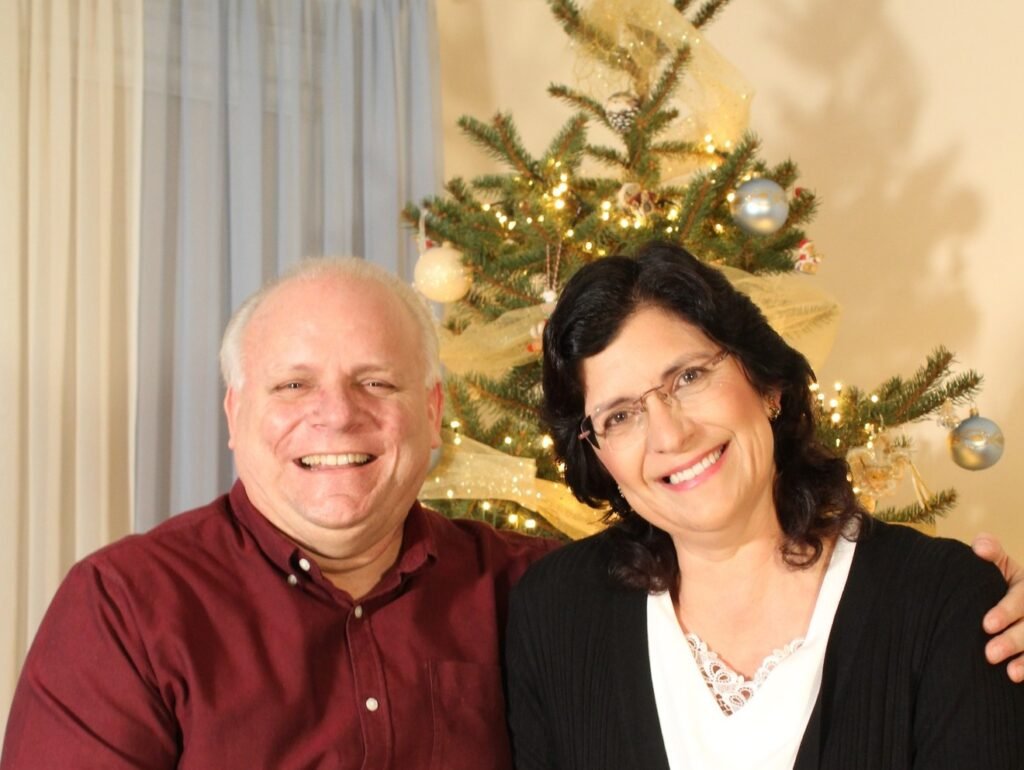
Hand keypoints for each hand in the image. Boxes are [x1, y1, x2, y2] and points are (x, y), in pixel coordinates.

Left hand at [972, 533, 1023, 682]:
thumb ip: (992, 554)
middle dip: (1014, 640)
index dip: (1007, 611)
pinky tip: (1018, 679)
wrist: (1018, 607)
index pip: (1023, 598)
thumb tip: (980, 546)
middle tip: (989, 654)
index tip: (986, 625)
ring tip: (1010, 673)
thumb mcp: (1002, 567)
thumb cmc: (1003, 585)